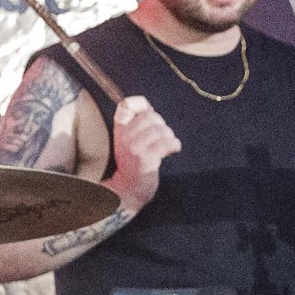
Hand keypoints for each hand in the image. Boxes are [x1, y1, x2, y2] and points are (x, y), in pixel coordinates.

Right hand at [104, 95, 181, 210]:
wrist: (128, 190)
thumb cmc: (133, 164)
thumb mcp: (128, 141)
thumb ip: (137, 124)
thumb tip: (149, 108)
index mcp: (120, 131)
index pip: (125, 106)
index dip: (140, 104)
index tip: (148, 111)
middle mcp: (124, 138)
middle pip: (150, 117)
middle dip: (162, 124)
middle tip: (162, 135)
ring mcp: (134, 149)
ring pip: (160, 130)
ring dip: (169, 136)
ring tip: (168, 144)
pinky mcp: (145, 159)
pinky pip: (166, 143)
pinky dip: (174, 145)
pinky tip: (174, 149)